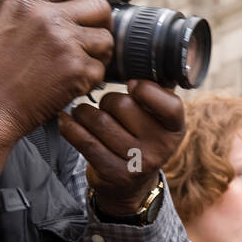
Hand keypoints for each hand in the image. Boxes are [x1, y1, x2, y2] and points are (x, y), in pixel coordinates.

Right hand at [0, 0, 114, 146]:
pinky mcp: (76, 70)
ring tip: (78, 64)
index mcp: (29, 4)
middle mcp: (49, 18)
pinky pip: (100, 69)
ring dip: (98, 53)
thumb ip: (16, 1)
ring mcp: (65, 44)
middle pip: (99, 7)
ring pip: (106, 39)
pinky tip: (71, 83)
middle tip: (90, 38)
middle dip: (101, 22)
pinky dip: (91, 79)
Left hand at [59, 80, 184, 215]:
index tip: (131, 85)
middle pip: (123, 105)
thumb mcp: (156, 118)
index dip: (146, 90)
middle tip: (104, 105)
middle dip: (107, 100)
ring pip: (100, 121)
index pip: (169, 104)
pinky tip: (65, 120)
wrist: (130, 184)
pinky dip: (70, 127)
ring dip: (84, 112)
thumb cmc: (139, 138)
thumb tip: (140, 57)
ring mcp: (138, 163)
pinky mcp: (114, 173)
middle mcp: (161, 148)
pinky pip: (85, 141)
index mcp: (175, 129)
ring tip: (82, 112)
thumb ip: (154, 92)